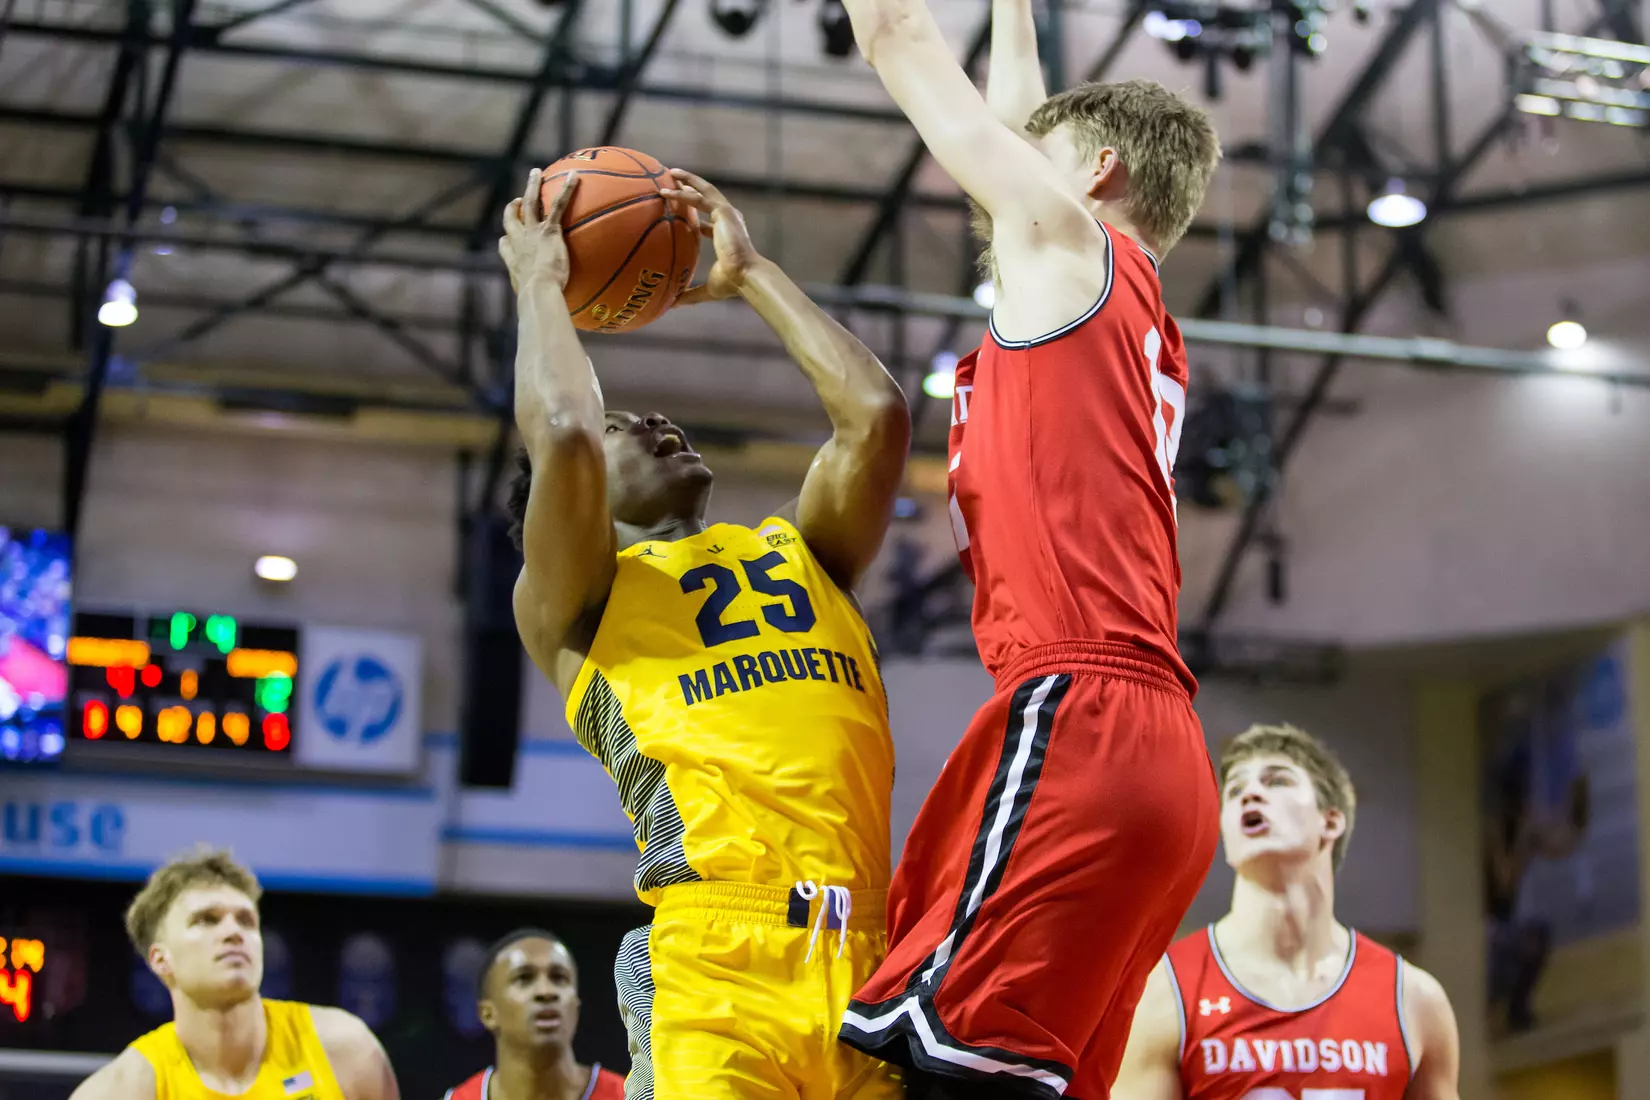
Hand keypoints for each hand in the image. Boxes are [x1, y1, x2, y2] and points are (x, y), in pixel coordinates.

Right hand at [499, 168, 578, 293]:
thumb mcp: (531, 301)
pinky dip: (566, 189)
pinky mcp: (548, 230)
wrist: (538, 290)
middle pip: (512, 217)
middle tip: (520, 198)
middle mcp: (519, 241)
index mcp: (513, 259)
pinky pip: (558, 205)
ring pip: (531, 202)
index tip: (506, 237)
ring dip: (533, 186)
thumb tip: (543, 315)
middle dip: (514, 205)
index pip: (505, 245)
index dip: (506, 239)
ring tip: (536, 173)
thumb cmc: (536, 300)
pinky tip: (574, 176)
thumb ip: (536, 301)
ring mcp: (532, 232)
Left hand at [660, 168, 760, 305]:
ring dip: (687, 180)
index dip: (698, 217)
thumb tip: (672, 305)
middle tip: (675, 179)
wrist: (745, 276)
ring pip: (704, 190)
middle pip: (708, 198)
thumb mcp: (707, 288)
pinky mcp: (723, 211)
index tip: (685, 213)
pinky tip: (667, 191)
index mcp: (728, 234)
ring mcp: (727, 213)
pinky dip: (683, 193)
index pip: (711, 222)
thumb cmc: (731, 283)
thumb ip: (690, 294)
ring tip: (670, 172)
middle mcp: (728, 220)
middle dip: (692, 187)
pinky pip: (699, 198)